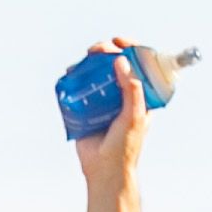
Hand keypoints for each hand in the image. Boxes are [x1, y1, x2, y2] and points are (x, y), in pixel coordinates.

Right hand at [71, 33, 152, 183]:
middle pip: (114, 65)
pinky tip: (71, 73)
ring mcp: (102, 100)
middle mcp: (121, 95)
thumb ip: (131, 89)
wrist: (104, 170)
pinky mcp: (85, 108)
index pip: (138, 65)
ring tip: (84, 60)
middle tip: (98, 50)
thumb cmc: (125, 146)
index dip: (130, 49)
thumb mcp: (134, 115)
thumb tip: (121, 61)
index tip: (119, 42)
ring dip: (89, 63)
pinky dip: (74, 78)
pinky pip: (79, 89)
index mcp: (140, 96)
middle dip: (106, 53)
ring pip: (96, 74)